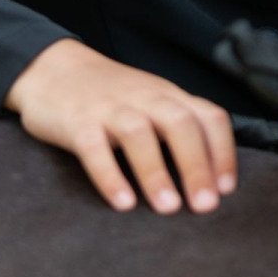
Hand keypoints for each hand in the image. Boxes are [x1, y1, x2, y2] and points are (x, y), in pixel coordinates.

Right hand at [4, 39, 235, 214]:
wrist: (51, 68)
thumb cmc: (108, 95)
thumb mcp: (149, 102)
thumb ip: (176, 127)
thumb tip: (211, 179)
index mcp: (166, 95)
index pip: (207, 115)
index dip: (222, 151)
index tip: (226, 189)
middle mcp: (143, 98)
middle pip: (179, 123)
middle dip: (196, 165)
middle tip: (204, 206)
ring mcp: (108, 108)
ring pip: (138, 132)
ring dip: (156, 171)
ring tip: (168, 208)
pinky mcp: (76, 121)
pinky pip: (94, 147)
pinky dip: (109, 175)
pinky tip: (122, 203)